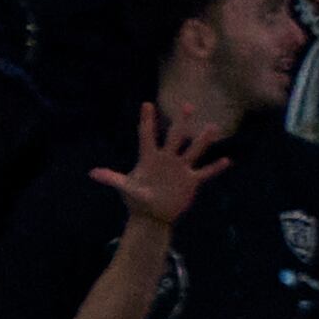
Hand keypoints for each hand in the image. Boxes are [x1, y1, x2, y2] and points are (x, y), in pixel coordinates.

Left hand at [93, 100, 228, 229]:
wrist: (151, 215)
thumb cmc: (136, 200)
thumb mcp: (125, 188)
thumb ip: (112, 179)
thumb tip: (92, 173)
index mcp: (149, 158)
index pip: (147, 136)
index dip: (147, 121)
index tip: (147, 104)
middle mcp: (167, 159)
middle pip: (175, 137)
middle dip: (181, 122)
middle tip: (187, 105)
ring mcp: (180, 169)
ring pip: (193, 151)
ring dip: (203, 141)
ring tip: (213, 127)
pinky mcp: (191, 181)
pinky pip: (205, 172)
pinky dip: (215, 168)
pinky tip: (227, 160)